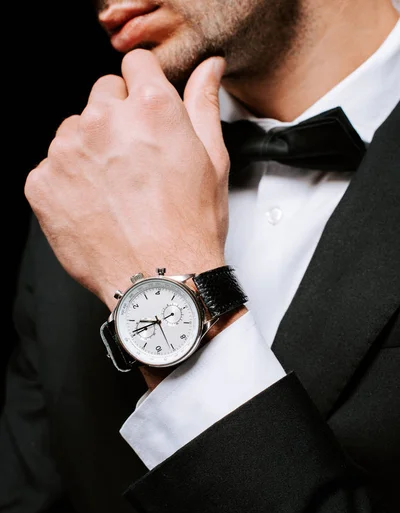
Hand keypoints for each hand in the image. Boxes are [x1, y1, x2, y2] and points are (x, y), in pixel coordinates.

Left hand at [24, 49, 228, 310]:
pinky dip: (68, 181)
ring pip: (75, 130)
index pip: (135, 64)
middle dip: (117, 119)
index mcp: (150, 109)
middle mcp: (104, 122)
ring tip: (116, 190)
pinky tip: (95, 205)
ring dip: (91, 150)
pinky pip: (52, 165)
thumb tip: (208, 71)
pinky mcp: (42, 182)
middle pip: (102, 94)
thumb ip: (203, 105)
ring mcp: (67, 151)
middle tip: (135, 163)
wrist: (157, 283)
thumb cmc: (188, 230)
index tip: (145, 109)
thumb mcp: (212, 162)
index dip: (144, 87)